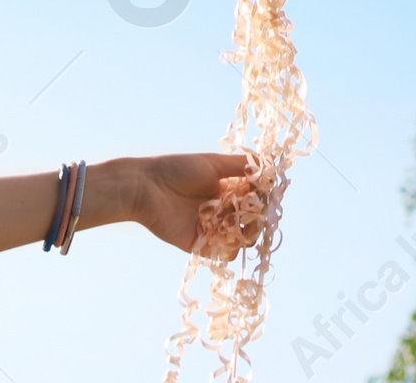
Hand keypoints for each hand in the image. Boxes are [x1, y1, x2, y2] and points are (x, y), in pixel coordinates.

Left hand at [133, 154, 259, 254]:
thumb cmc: (177, 169)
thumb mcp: (212, 163)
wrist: (146, 188)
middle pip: (251, 220)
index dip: (263, 196)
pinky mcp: (199, 246)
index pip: (254, 197)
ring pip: (240, 239)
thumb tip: (268, 167)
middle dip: (258, 218)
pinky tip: (229, 237)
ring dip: (247, 233)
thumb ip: (239, 165)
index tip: (268, 193)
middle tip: (258, 212)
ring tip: (243, 224)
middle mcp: (222, 210)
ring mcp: (212, 229)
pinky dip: (230, 249)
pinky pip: (221, 254)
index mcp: (226, 189)